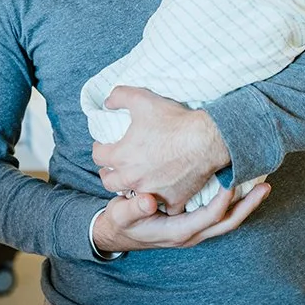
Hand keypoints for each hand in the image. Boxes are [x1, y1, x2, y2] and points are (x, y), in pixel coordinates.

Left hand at [92, 86, 230, 212]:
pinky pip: (162, 207)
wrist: (206, 139)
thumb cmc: (174, 120)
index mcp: (121, 156)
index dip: (99, 149)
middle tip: (113, 167)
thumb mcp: (142, 99)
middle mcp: (133, 178)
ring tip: (134, 180)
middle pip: (109, 182)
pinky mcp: (172, 199)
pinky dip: (161, 202)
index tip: (103, 146)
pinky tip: (161, 195)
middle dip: (108, 173)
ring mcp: (152, 192)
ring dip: (130, 189)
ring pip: (132, 197)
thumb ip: (119, 96)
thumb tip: (107, 102)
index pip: (98, 157)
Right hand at [93, 183, 269, 252]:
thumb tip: (149, 201)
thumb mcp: (122, 214)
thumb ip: (134, 208)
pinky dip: (234, 201)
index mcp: (177, 232)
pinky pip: (220, 214)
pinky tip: (241, 184)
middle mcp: (191, 233)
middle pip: (228, 222)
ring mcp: (195, 228)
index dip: (223, 201)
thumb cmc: (122, 222)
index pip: (209, 217)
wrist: (119, 233)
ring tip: (262, 184)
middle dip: (248, 205)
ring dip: (245, 204)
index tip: (232, 181)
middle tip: (266, 186)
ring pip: (228, 219)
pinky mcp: (194, 221)